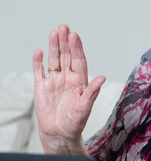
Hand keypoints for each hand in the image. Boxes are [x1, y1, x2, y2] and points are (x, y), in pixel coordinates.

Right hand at [32, 25, 105, 152]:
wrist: (59, 133)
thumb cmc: (75, 122)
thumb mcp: (85, 107)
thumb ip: (92, 92)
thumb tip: (102, 78)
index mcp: (80, 81)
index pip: (79, 60)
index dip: (77, 48)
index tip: (75, 36)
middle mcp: (68, 78)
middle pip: (66, 56)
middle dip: (65, 42)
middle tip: (64, 27)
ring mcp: (55, 81)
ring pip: (54, 59)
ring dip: (54, 46)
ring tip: (54, 32)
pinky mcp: (42, 86)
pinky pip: (40, 71)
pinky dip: (38, 61)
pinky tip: (39, 51)